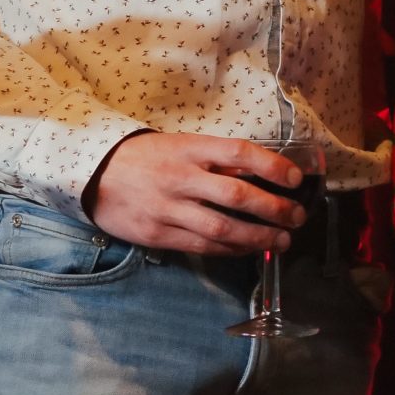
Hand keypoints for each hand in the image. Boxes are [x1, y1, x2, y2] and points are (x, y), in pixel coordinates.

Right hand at [83, 132, 304, 256]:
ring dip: (258, 237)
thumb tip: (262, 172)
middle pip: (236, 195)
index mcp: (190, 148)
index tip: (295, 178)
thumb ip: (217, 159)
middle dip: (274, 208)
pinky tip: (250, 249)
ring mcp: (169, 209)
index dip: (271, 165)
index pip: (239, 152)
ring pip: (222, 228)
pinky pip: (202, 246)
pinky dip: (231, 249)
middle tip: (298, 216)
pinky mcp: (159, 235)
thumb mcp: (182, 145)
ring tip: (282, 240)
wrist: (96, 174)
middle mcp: (182, 178)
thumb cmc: (148, 157)